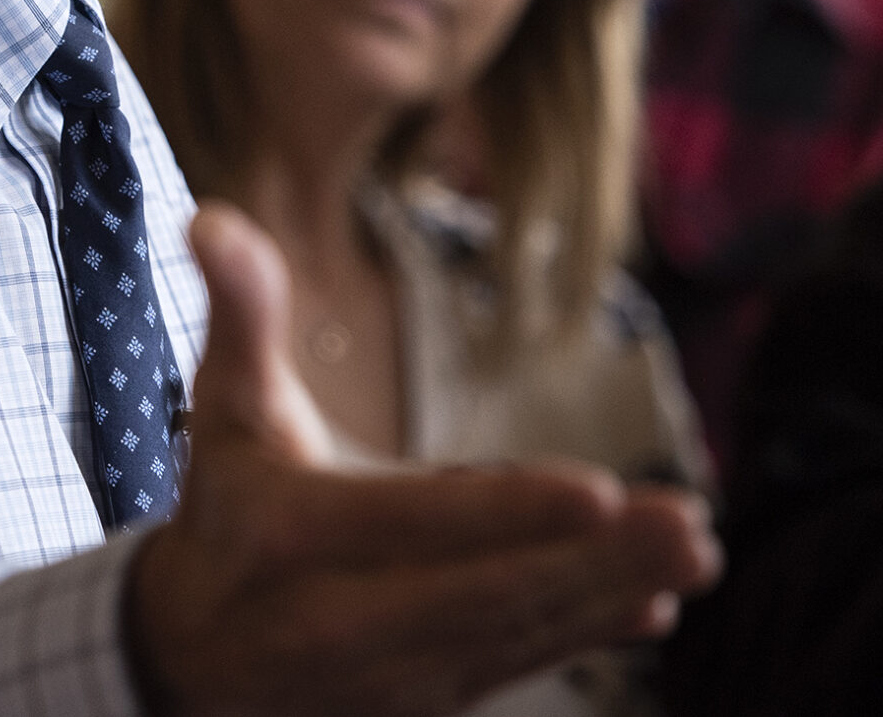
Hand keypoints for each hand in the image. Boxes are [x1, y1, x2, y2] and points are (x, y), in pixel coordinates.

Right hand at [129, 204, 721, 716]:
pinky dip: (584, 636)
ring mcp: (387, 675)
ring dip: (608, 594)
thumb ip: (240, 312)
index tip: (599, 491)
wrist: (187, 658)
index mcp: (293, 535)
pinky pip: (511, 665)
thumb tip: (215, 214)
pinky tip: (655, 605)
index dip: (506, 512)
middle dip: (591, 562)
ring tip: (695, 549)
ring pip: (511, 635)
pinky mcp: (423, 698)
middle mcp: (339, 621)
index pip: (412, 522)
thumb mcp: (226, 407)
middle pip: (483, 592)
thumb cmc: (230, 504)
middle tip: (687, 524)